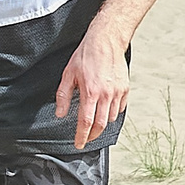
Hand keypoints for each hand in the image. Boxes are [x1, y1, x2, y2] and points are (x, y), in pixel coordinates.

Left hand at [54, 23, 132, 150]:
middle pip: (100, 125)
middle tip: (86, 138)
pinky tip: (106, 109)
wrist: (106, 41)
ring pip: (111, 117)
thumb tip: (60, 113)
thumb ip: (63, 96)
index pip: (86, 123)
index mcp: (90, 92)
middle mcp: (106, 95)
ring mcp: (117, 92)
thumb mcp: (68, 74)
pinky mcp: (125, 88)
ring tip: (94, 121)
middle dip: (92, 135)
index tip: (79, 144)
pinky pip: (120, 108)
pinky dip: (113, 112)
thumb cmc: (86, 55)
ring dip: (102, 123)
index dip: (82, 137)